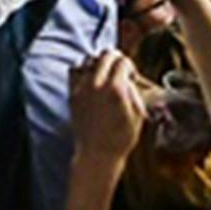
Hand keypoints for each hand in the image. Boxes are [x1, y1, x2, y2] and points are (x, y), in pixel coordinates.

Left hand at [70, 51, 148, 176]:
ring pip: (89, 59)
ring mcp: (82, 88)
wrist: (97, 154)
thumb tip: (128, 77)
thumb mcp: (138, 115)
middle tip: (119, 69)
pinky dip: (82, 68)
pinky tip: (89, 77)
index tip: (131, 75)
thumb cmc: (121, 138)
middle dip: (115, 58)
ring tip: (104, 72)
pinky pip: (74, 70)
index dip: (130, 66)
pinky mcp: (72, 94)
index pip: (122, 61)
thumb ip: (134, 91)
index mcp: (116, 89)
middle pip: (106, 55)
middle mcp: (97, 84)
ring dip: (99, 62)